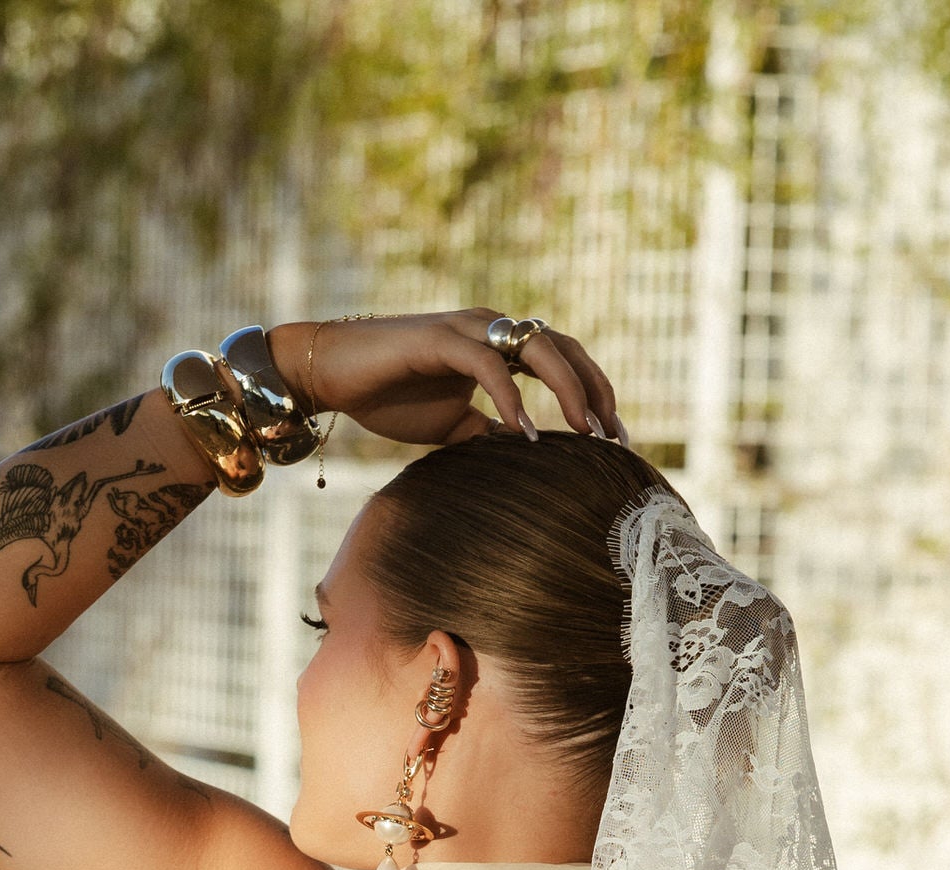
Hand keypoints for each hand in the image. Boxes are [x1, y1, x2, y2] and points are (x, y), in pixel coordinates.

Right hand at [267, 309, 624, 451]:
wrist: (334, 375)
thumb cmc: (391, 396)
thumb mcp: (453, 426)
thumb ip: (489, 435)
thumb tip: (521, 463)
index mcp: (499, 344)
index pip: (565, 360)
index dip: (595, 395)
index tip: (615, 440)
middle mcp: (490, 327)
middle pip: (565, 348)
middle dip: (596, 392)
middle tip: (614, 438)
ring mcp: (467, 328)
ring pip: (537, 347)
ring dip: (568, 389)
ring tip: (585, 432)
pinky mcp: (440, 339)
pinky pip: (488, 364)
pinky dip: (511, 398)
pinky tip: (526, 432)